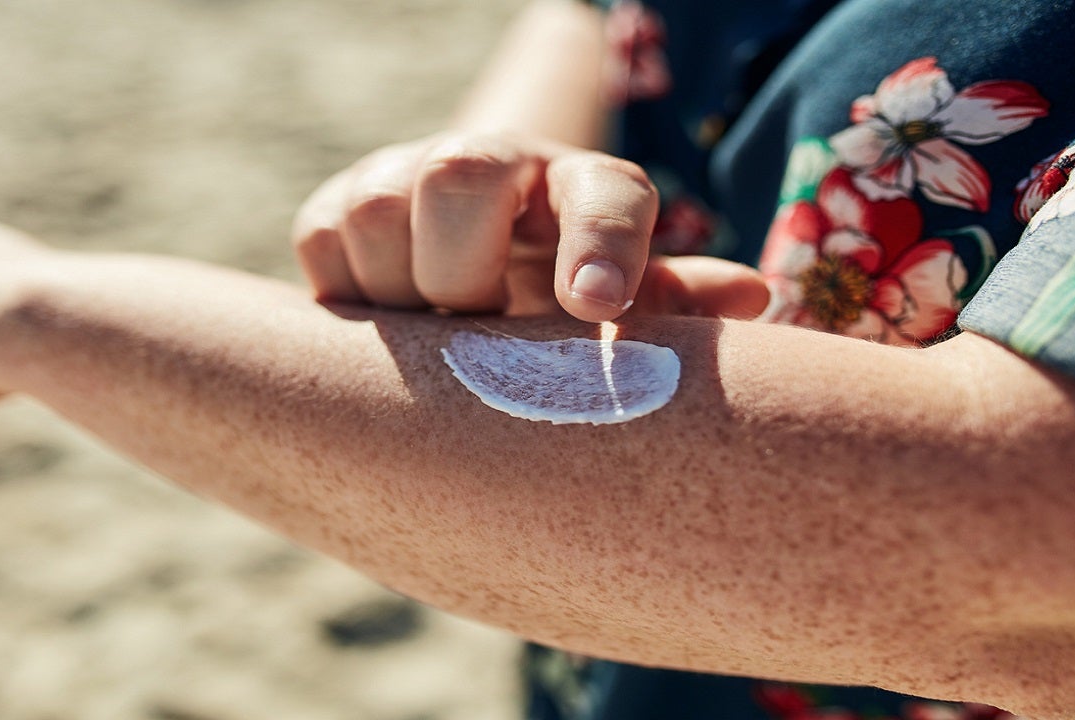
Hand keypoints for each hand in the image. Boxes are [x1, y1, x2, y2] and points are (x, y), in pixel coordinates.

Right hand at [292, 132, 768, 322]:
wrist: (472, 267)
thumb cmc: (560, 295)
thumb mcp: (619, 303)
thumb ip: (671, 303)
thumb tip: (751, 297)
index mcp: (580, 185)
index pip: (603, 191)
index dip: (604, 241)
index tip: (596, 306)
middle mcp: (490, 162)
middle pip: (459, 175)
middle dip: (464, 272)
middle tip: (478, 326)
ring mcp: (402, 176)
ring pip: (375, 212)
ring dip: (404, 294)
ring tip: (435, 335)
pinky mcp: (332, 209)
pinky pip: (323, 245)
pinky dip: (352, 298)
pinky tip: (393, 327)